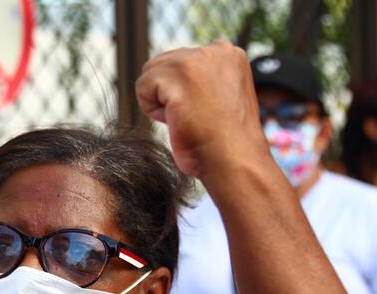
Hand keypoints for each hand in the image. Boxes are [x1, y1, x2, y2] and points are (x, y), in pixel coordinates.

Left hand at [136, 41, 268, 178]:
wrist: (233, 160)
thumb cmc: (224, 142)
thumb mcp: (219, 98)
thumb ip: (201, 81)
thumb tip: (169, 84)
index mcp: (229, 54)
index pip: (182, 62)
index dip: (182, 92)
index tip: (202, 112)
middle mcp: (215, 50)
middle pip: (163, 64)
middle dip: (168, 93)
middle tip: (192, 118)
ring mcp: (197, 59)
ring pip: (150, 74)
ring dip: (160, 101)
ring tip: (185, 119)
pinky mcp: (178, 73)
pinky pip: (142, 87)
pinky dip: (151, 109)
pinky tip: (176, 120)